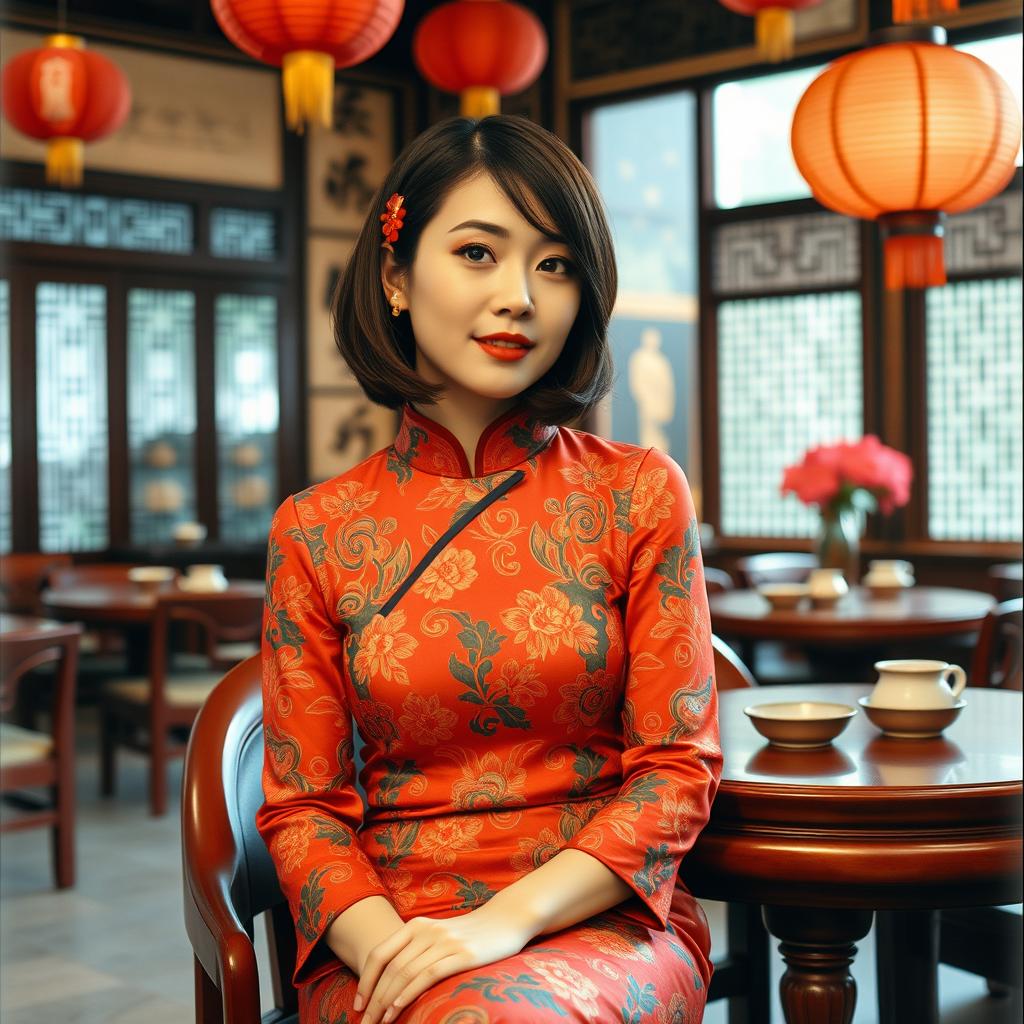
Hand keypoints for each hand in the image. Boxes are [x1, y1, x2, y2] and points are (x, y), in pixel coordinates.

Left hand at [353, 900, 535, 1023]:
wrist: (505, 919)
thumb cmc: (468, 933)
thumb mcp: (437, 935)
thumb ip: (415, 951)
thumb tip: (388, 983)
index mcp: (416, 925)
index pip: (380, 954)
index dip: (365, 980)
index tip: (358, 1004)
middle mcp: (427, 931)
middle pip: (391, 968)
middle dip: (374, 999)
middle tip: (364, 1022)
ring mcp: (445, 941)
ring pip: (406, 973)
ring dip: (387, 1001)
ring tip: (379, 1022)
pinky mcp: (463, 954)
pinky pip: (429, 974)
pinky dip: (410, 992)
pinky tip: (399, 1007)